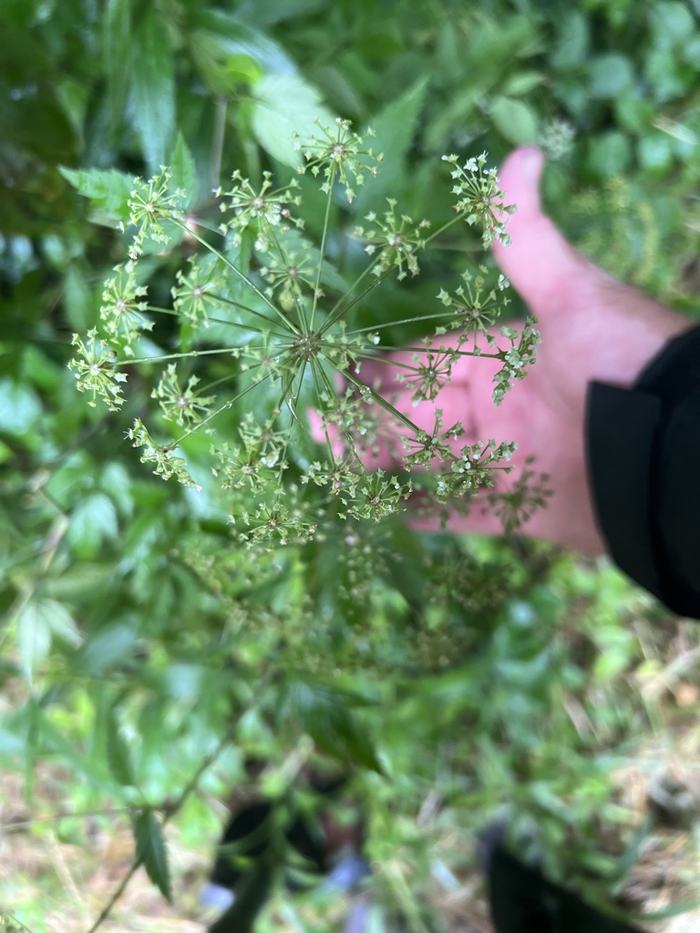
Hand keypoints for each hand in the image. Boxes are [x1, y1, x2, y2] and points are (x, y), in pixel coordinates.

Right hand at [358, 147, 688, 553]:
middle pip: (420, 414)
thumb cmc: (620, 363)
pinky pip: (463, 514)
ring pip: (432, 462)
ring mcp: (510, 463)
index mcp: (505, 359)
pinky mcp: (522, 512)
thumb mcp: (571, 295)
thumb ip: (528, 241)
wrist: (673, 451)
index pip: (429, 360)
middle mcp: (503, 409)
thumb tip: (522, 153)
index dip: (383, 369)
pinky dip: (427, 514)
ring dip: (384, 465)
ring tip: (338, 469)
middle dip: (370, 420)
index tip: (339, 380)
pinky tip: (385, 513)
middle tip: (322, 431)